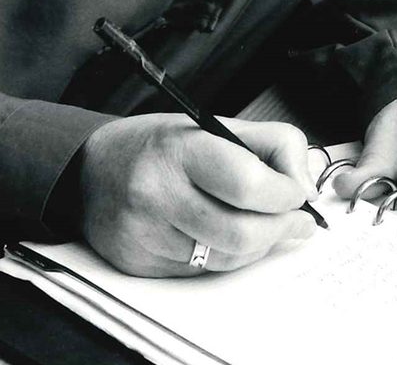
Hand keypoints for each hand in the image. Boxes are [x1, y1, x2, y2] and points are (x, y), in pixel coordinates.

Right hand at [79, 114, 317, 274]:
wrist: (91, 171)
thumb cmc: (161, 146)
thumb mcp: (215, 124)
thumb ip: (272, 145)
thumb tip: (305, 187)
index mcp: (180, 150)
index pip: (248, 183)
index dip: (284, 194)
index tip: (298, 194)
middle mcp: (158, 194)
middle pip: (241, 232)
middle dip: (281, 229)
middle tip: (298, 221)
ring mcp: (146, 235)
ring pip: (225, 258)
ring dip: (257, 246)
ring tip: (266, 226)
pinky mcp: (140, 266)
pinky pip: (201, 272)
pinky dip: (224, 256)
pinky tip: (224, 235)